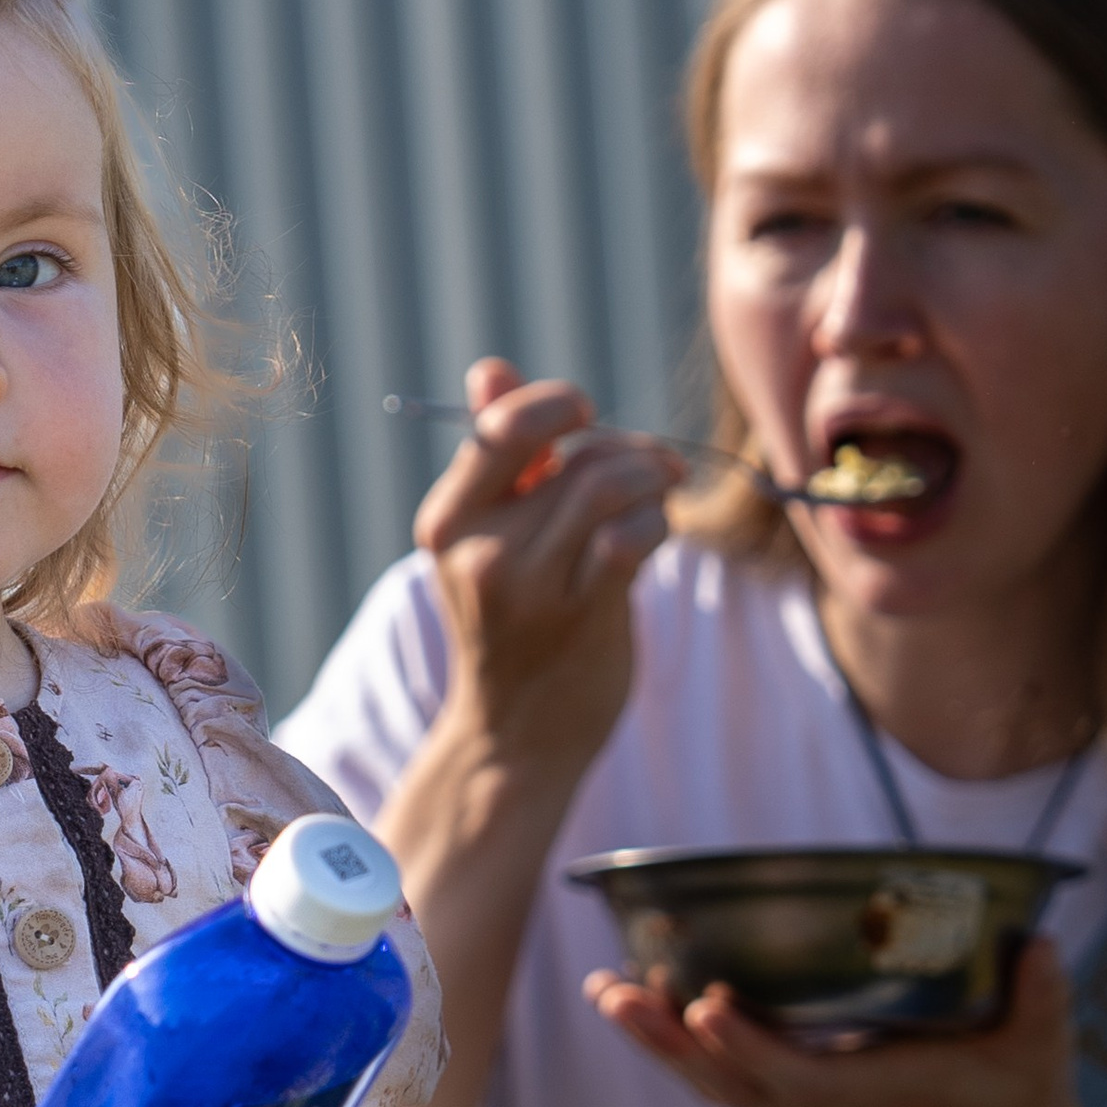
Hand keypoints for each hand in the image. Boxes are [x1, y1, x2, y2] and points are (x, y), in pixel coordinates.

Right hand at [412, 356, 680, 778]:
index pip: (504, 426)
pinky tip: (655, 537)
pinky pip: (634, 534)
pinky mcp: (579, 616)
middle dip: (629, 449)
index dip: (558, 403)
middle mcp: (480, 551)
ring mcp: (528, 586)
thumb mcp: (487, 539)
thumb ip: (499, 457)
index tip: (586, 414)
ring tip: (659, 498)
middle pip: (575, 454)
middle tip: (654, 466)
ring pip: (609, 485)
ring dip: (652, 482)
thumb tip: (490, 370)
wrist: (517, 736)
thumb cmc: (512, 625)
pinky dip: (658, 523)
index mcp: (447, 521)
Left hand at [585, 935, 1093, 1106]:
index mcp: (880, 1098)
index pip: (799, 1080)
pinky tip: (639, 1005)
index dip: (748, 1049)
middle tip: (613, 993)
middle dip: (668, 1043)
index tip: (704, 1009)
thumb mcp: (1043, 1056)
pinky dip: (682, 1052)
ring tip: (605, 991)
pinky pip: (726, 1088)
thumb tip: (1038, 944)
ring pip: (718, 1090)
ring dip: (659, 1045)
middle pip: (731, 1087)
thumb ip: (1041, 1000)